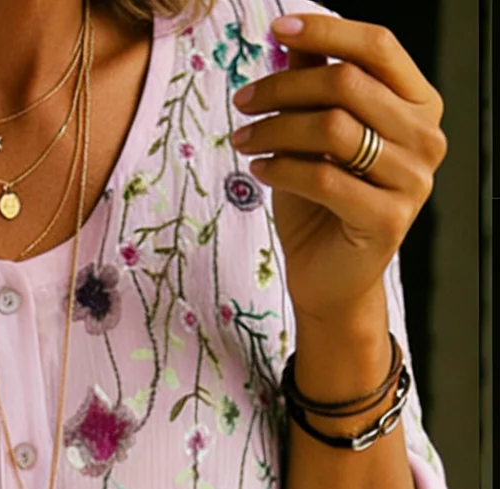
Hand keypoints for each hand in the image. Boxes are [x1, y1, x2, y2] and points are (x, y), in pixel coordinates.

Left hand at [230, 11, 446, 324]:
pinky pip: (324, 179)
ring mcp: (414, 180)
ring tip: (244, 139)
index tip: (277, 30)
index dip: (327, 32)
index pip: (379, 47)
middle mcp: (426, 137)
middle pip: (348, 85)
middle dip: (284, 88)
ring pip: (333, 130)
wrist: (329, 277)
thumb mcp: (314, 134)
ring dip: (276, 129)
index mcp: (418, 104)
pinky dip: (281, 170)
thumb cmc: (322, 204)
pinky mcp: (388, 218)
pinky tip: (258, 170)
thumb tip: (292, 35)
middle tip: (242, 101)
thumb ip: (314, 84)